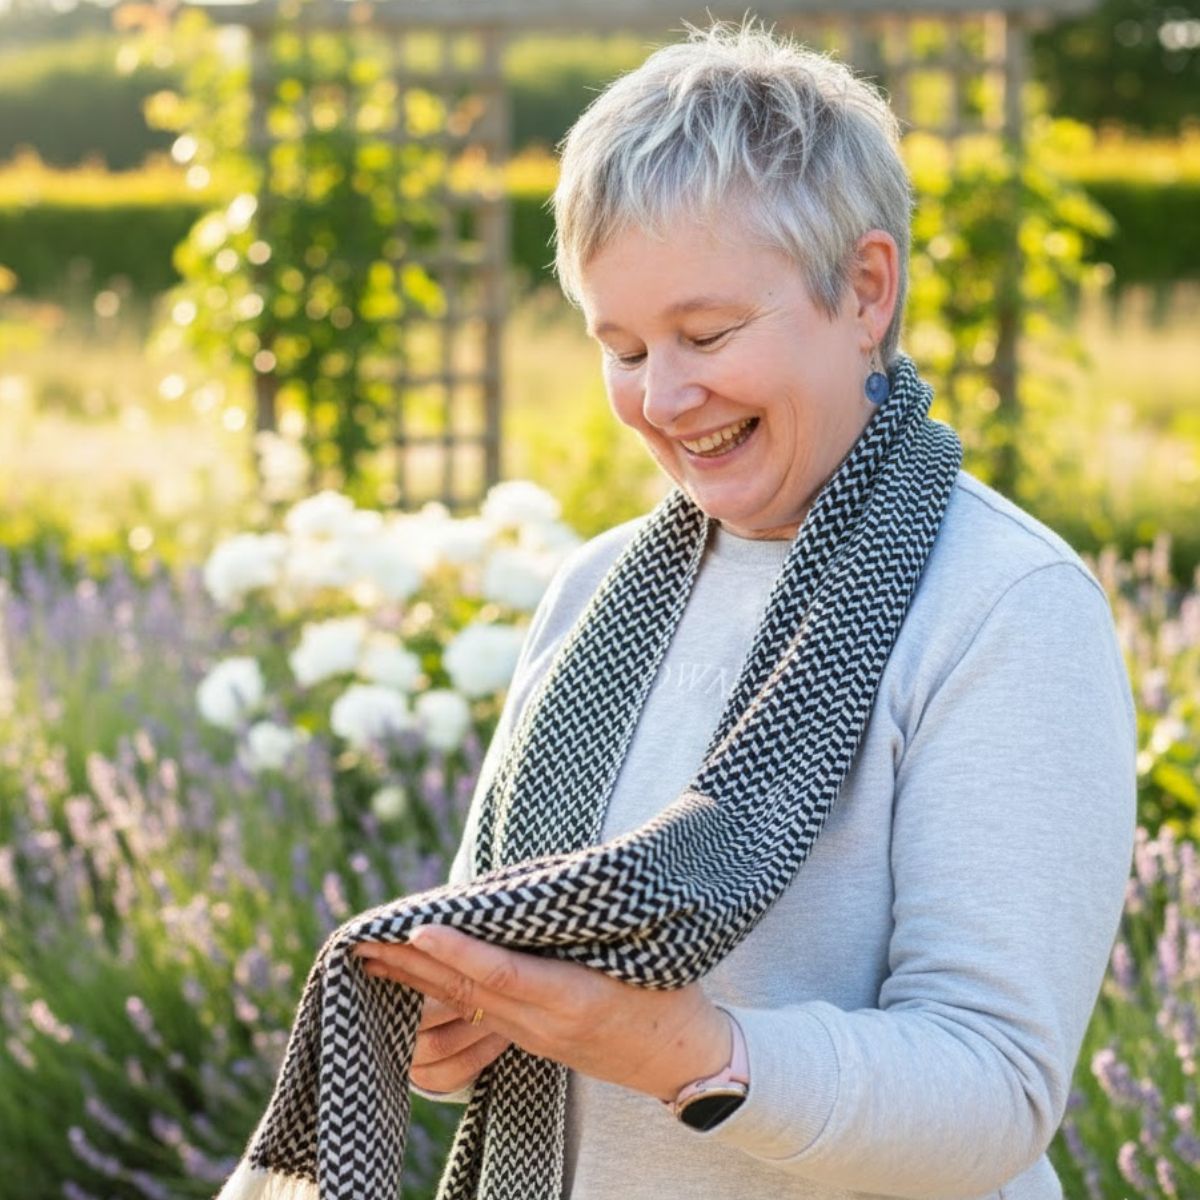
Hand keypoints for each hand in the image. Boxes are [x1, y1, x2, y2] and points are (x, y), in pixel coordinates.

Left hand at [354, 927, 730, 1102]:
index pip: (503, 974)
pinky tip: (416, 978)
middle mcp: (545, 1023)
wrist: (684, 1063)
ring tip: (372, 955)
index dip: (459, 952)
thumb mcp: (641, 954)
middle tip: (366, 935)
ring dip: (416, 978)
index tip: (420, 929)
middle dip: (413, 962)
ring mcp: (534, 1037)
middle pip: (468, 990)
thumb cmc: (670, 996)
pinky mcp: (532, 1041)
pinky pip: (477, 1011)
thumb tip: (541, 883)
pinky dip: (442, 989)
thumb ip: (588, 924)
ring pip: (465, 1003)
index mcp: (574, 998)